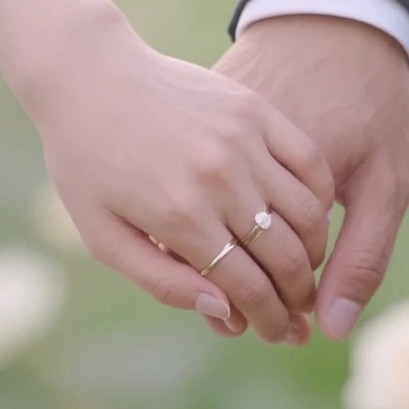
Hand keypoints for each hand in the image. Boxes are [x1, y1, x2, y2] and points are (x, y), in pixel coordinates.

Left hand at [19, 11, 333, 343]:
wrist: (88, 76)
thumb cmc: (87, 163)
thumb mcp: (102, 236)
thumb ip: (162, 281)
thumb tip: (224, 312)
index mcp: (178, 216)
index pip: (247, 286)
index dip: (267, 319)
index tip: (274, 333)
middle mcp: (217, 178)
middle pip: (284, 257)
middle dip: (296, 296)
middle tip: (296, 312)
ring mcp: (241, 140)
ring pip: (306, 214)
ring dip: (313, 253)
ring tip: (303, 270)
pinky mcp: (254, 109)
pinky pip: (310, 163)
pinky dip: (321, 198)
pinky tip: (309, 218)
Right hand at [214, 15, 408, 340]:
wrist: (336, 21)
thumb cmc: (374, 102)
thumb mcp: (389, 183)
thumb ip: (365, 255)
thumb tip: (334, 327)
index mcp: (278, 188)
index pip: (262, 278)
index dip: (273, 310)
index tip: (292, 331)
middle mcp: (235, 165)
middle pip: (224, 260)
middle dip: (247, 302)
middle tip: (269, 326)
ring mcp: (212, 145)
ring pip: (196, 231)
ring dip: (217, 267)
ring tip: (244, 295)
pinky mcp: (199, 130)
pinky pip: (194, 190)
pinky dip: (204, 220)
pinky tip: (228, 238)